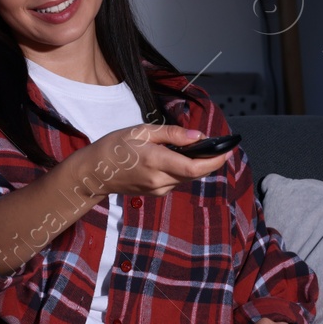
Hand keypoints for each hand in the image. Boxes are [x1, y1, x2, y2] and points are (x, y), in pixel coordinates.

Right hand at [79, 123, 230, 197]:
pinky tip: (180, 158)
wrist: (95, 172)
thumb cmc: (115, 146)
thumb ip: (172, 134)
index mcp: (155, 161)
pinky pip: (177, 181)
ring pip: (187, 178)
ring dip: (197, 165)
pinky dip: (184, 170)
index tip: (227, 150)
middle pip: (195, 174)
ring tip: (201, 149)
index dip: (214, 161)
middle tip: (220, 147)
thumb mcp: (142, 131)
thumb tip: (198, 136)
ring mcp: (157, 189)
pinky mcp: (156, 192)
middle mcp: (159, 180)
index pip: (194, 167)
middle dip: (210, 161)